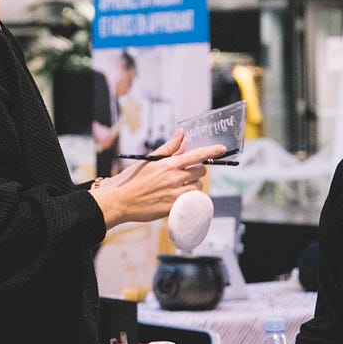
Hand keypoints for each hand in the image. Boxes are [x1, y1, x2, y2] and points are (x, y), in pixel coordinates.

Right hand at [91, 131, 224, 227]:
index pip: (196, 155)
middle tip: (186, 173)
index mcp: (168, 164)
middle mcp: (174, 178)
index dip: (212, 151)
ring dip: (193, 186)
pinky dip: (188, 199)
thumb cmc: (133, 179)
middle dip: (197, 171)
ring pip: (198, 188)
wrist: (120, 201)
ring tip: (180, 187)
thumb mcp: (150, 160)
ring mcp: (174, 195)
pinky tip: (177, 197)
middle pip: (200, 172)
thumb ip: (169, 148)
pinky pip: (190, 202)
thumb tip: (182, 134)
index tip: (222, 149)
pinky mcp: (173, 208)